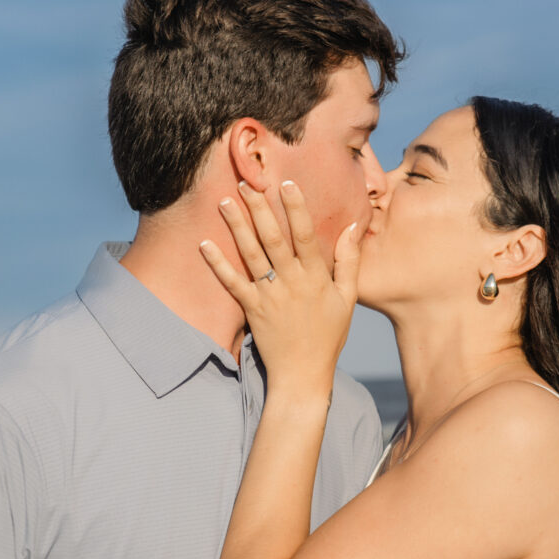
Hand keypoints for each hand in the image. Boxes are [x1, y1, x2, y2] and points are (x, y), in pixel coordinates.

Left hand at [200, 180, 359, 393]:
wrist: (303, 375)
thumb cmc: (328, 337)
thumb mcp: (348, 299)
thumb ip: (350, 262)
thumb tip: (354, 228)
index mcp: (315, 278)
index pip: (305, 235)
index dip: (296, 208)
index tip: (286, 182)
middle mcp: (291, 283)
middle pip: (273, 239)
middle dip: (260, 208)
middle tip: (247, 182)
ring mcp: (269, 296)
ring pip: (251, 255)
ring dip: (237, 226)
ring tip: (226, 201)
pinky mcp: (251, 310)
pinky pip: (232, 283)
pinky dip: (217, 264)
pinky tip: (204, 245)